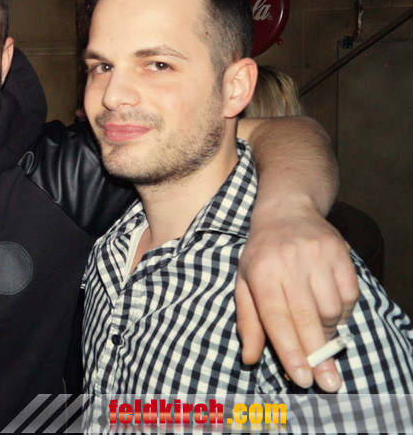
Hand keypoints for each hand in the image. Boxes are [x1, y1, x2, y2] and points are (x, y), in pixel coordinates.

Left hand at [235, 206, 357, 391]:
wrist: (287, 211)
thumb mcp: (244, 283)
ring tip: (318, 330)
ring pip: (331, 310)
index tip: (301, 378)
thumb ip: (248, 322)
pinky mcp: (339, 254)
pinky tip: (331, 309)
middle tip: (327, 384)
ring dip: (328, 330)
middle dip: (317, 356)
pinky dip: (344, 311)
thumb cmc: (261, 255)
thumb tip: (250, 358)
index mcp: (260, 273)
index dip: (289, 350)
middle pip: (306, 318)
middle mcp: (288, 264)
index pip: (276, 318)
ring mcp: (316, 257)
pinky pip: (349, 296)